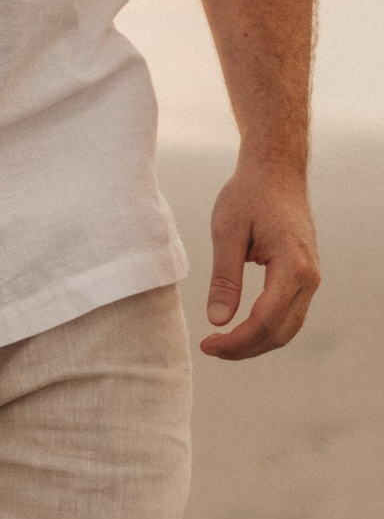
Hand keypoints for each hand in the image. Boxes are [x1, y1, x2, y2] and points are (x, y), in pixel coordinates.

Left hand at [200, 158, 320, 359]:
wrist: (277, 171)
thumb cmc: (249, 194)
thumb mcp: (227, 231)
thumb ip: (224, 278)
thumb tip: (218, 320)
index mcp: (293, 266)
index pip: (265, 321)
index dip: (236, 341)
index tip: (207, 345)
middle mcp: (310, 278)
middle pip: (280, 332)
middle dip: (245, 348)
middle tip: (209, 348)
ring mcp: (311, 278)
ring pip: (288, 328)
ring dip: (256, 342)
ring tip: (221, 343)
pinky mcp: (305, 277)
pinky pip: (289, 314)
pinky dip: (266, 328)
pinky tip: (240, 328)